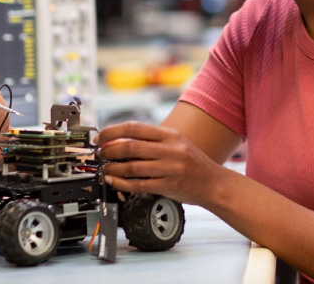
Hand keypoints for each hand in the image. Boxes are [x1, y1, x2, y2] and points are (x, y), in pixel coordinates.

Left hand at [96, 121, 224, 205]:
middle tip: (100, 153)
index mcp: (170, 135)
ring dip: (113, 168)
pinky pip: (139, 184)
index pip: (135, 128)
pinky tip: (114, 182)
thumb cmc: (193, 162)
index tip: (101, 137)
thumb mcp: (176, 143)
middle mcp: (170, 149)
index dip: (113, 131)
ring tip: (104, 169)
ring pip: (133, 167)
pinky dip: (122, 183)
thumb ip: (152, 140)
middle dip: (110, 150)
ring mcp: (169, 168)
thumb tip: (120, 139)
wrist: (213, 183)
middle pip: (131, 147)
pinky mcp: (168, 186)